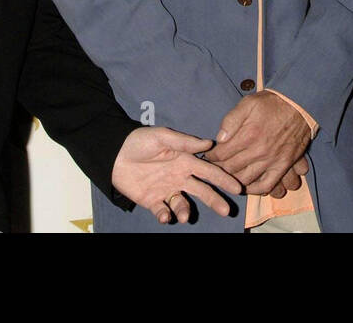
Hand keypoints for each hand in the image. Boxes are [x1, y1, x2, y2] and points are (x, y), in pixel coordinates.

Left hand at [111, 127, 241, 223]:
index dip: (223, 178)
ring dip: (185, 211)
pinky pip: (163, 211)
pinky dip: (165, 216)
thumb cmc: (139, 141)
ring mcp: (166, 190)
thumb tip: (209, 143)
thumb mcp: (162, 136)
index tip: (237, 187)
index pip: (208, 171)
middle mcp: (179, 177)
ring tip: (184, 215)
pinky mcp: (152, 201)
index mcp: (185, 161)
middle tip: (226, 210)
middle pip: (202, 191)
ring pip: (183, 204)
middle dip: (215, 201)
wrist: (114, 153)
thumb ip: (185, 142)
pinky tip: (165, 215)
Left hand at [204, 91, 311, 195]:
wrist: (299, 105)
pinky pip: (266, 185)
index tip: (209, 156)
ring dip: (232, 180)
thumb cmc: (271, 103)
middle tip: (214, 167)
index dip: (212, 157)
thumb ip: (231, 120)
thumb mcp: (248, 103)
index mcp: (248, 134)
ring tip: (226, 175)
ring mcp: (272, 160)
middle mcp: (259, 150)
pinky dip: (254, 189)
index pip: (222, 153)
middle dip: (219, 168)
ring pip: (245, 179)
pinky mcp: (283, 166)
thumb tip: (219, 138)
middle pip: (231, 168)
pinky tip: (246, 186)